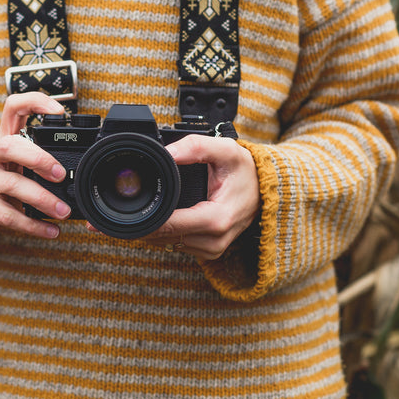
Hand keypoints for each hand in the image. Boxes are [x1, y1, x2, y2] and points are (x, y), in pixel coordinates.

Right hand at [0, 93, 71, 246]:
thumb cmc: (1, 187)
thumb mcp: (16, 167)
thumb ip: (39, 161)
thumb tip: (77, 170)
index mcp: (2, 140)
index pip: (13, 107)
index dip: (35, 102)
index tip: (60, 112)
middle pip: (8, 146)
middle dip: (38, 159)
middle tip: (60, 175)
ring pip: (10, 184)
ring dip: (42, 198)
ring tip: (62, 211)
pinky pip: (8, 216)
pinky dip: (33, 225)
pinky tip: (50, 230)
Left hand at [142, 135, 259, 259]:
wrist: (266, 190)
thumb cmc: (246, 171)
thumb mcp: (226, 150)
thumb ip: (195, 147)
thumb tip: (167, 153)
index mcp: (217, 219)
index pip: (169, 226)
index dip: (147, 217)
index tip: (132, 207)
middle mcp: (216, 240)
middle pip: (165, 237)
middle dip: (147, 222)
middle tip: (134, 204)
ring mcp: (214, 249)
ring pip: (169, 243)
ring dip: (157, 228)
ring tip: (153, 206)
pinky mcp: (211, 252)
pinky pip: (179, 245)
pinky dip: (169, 233)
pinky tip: (168, 217)